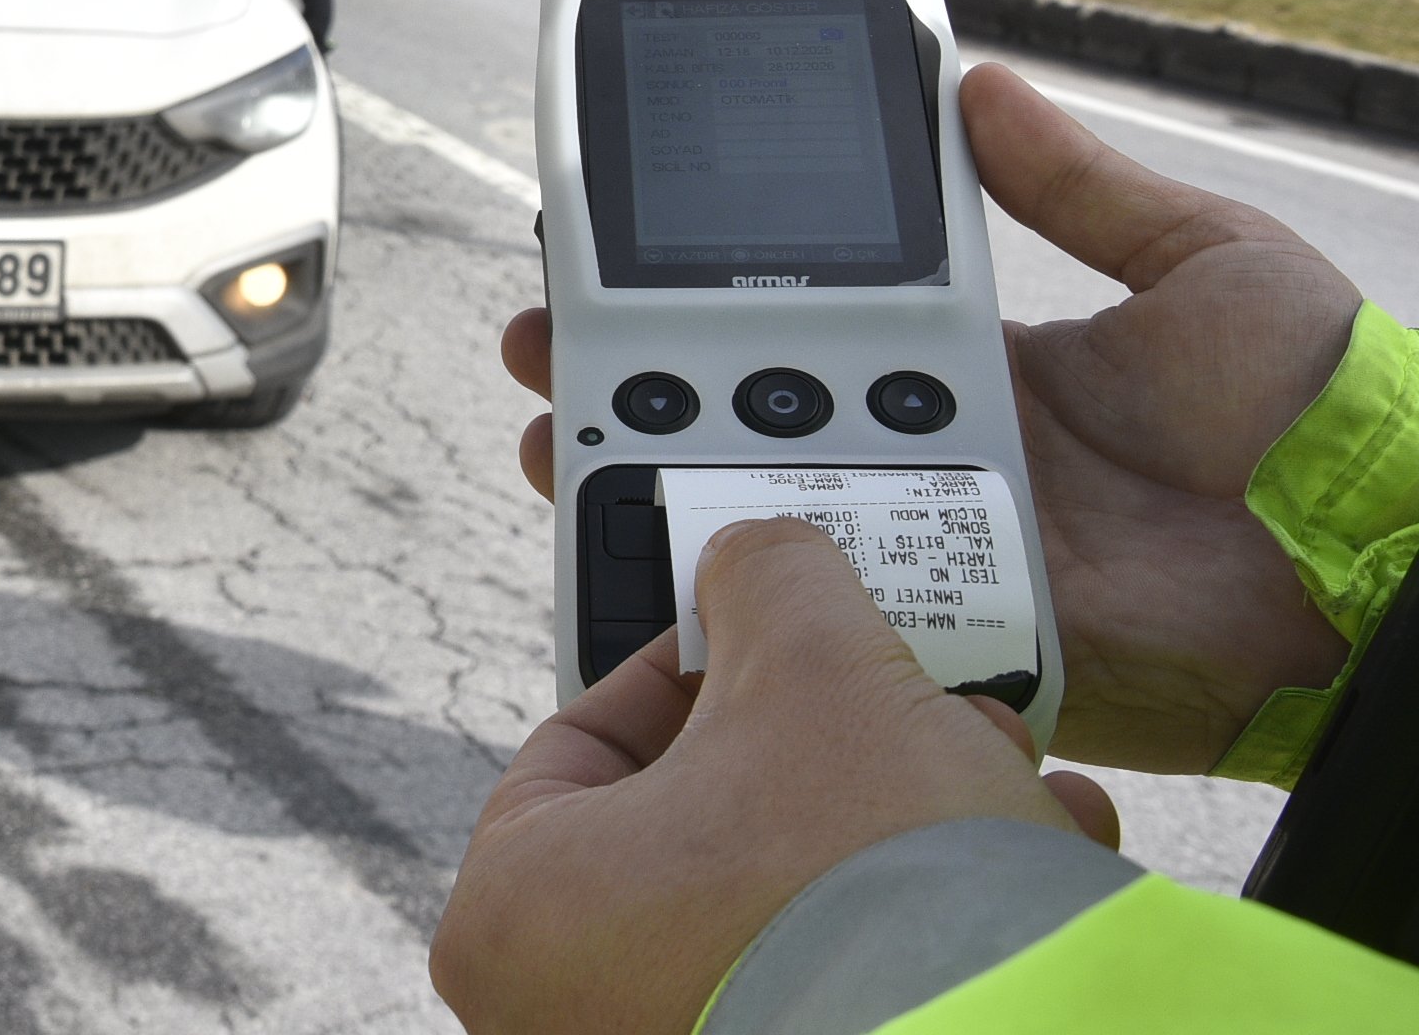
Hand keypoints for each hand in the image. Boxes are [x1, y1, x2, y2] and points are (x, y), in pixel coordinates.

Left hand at [431, 518, 1115, 1034]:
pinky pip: (855, 956)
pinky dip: (929, 902)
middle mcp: (572, 1003)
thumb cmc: (857, 872)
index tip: (751, 632)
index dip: (679, 663)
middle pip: (704, 812)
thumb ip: (765, 578)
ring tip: (985, 759)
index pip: (580, 742)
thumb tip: (759, 559)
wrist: (1009, 1031)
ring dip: (898, 811)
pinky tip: (1029, 846)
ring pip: (794, 886)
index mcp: (517, 908)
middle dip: (824, 738)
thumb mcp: (811, 659)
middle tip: (888, 687)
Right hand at [503, 61, 1359, 771]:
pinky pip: (821, 608)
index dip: (712, 289)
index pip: (811, 316)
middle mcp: (936, 452)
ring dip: (642, 469)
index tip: (625, 246)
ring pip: (755, 504)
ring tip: (556, 428)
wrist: (1372, 561)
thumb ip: (1080, 184)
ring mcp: (933, 541)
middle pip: (749, 409)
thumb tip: (982, 81)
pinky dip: (725, 590)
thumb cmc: (1318, 407)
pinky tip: (639, 547)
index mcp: (981, 364)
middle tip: (546, 335)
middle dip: (632, 375)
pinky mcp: (949, 625)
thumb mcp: (1204, 258)